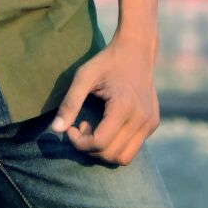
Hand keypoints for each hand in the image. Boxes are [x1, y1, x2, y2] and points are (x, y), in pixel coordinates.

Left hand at [49, 36, 159, 164]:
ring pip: (125, 158)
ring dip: (104, 151)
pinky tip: (108, 126)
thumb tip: (55, 130)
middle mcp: (141, 118)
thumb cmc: (107, 61)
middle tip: (81, 128)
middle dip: (90, 149)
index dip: (80, 142)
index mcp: (124, 106)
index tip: (71, 128)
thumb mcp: (84, 77)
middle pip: (111, 155)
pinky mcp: (153, 124)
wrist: (136, 49)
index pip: (99, 143)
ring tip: (95, 129)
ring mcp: (150, 123)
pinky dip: (117, 145)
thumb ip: (70, 103)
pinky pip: (133, 148)